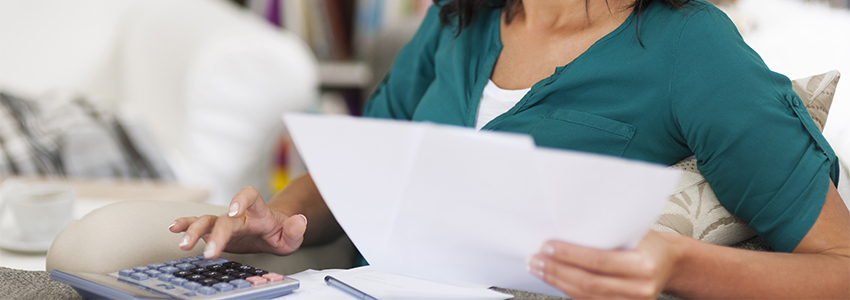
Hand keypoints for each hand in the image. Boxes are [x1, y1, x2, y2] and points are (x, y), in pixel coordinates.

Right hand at [168, 186, 307, 257]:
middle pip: (224, 218)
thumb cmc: (280, 231)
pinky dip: (186, 226)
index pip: (250, 196)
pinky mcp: (217, 230)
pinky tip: (175, 229)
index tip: (233, 212)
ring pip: (207, 220)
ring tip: (182, 242)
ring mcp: (226, 221)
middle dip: (215, 233)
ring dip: (193, 230)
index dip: (240, 200)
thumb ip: (295, 229)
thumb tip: (300, 221)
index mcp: (259, 212)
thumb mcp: (293, 235)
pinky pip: (199, 225)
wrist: (272, 231)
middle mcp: (239, 214)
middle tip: (209, 250)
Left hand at [527, 231, 683, 298]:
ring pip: (585, 296)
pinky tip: (555, 280)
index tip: (546, 247)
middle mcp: (640, 287)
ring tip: (539, 269)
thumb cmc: (648, 243)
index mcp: (644, 264)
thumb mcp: (633, 231)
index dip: (569, 255)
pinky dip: (568, 291)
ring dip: (557, 282)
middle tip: (536, 259)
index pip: (598, 260)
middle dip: (556, 271)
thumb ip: (606, 234)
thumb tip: (566, 230)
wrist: (670, 263)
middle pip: (588, 282)